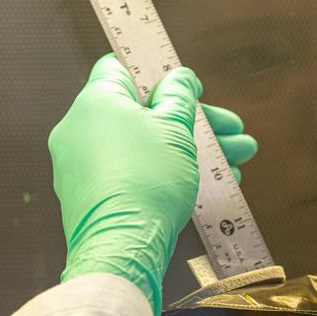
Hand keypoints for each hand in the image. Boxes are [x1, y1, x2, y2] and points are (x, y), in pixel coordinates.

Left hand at [49, 55, 256, 315]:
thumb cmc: (148, 180)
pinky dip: (165, 175)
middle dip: (195, 124)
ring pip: (143, 147)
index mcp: (95, 101)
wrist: (122, 246)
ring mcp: (81, 166)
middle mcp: (80, 130)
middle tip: (233, 134)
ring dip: (190, 152)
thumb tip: (179, 79)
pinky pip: (131, 174)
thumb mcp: (176, 128)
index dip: (157, 74)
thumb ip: (179, 96)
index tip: (187, 88)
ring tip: (236, 164)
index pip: (120, 69)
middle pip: (142, 113)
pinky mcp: (89, 197)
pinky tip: (211, 186)